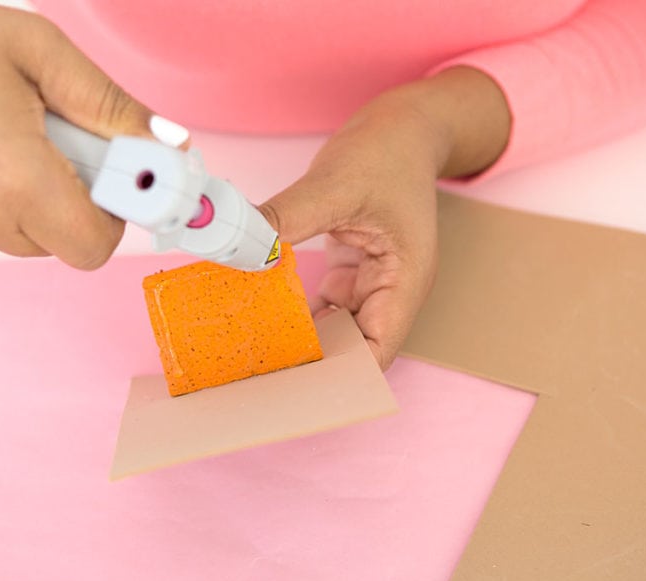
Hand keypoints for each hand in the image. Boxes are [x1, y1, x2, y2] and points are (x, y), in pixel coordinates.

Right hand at [0, 0, 182, 268]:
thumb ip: (111, 107)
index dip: (111, 215)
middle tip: (48, 140)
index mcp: (13, 177)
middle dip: (69, 199)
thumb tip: (165, 146)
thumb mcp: (38, 51)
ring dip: (24, 200)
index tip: (111, 180)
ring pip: (16, 238)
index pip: (94, 247)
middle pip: (58, 242)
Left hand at [260, 67, 509, 368]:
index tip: (295, 390)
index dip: (340, 377)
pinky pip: (318, 304)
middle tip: (257, 378)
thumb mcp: (335, 183)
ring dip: (296, 340)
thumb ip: (286, 217)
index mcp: (405, 281)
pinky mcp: (347, 271)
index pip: (376, 351)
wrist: (405, 125)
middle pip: (351, 349)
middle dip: (310, 366)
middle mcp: (389, 290)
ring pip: (331, 329)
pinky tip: (257, 315)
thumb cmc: (388, 152)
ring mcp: (368, 283)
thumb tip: (239, 243)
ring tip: (250, 356)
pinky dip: (291, 311)